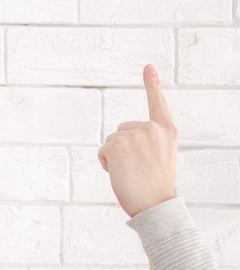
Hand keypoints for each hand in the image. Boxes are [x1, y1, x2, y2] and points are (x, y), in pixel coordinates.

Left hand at [100, 64, 178, 217]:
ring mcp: (134, 134)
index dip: (151, 84)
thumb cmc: (155, 185)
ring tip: (131, 171)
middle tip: (138, 168)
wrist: (156, 204)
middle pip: (123, 129)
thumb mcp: (159, 156)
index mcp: (167, 130)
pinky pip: (102, 150)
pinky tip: (120, 173)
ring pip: (111, 140)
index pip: (158, 103)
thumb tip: (120, 141)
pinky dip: (105, 162)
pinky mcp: (117, 145)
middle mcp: (152, 128)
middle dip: (123, 147)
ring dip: (114, 156)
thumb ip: (147, 140)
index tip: (147, 66)